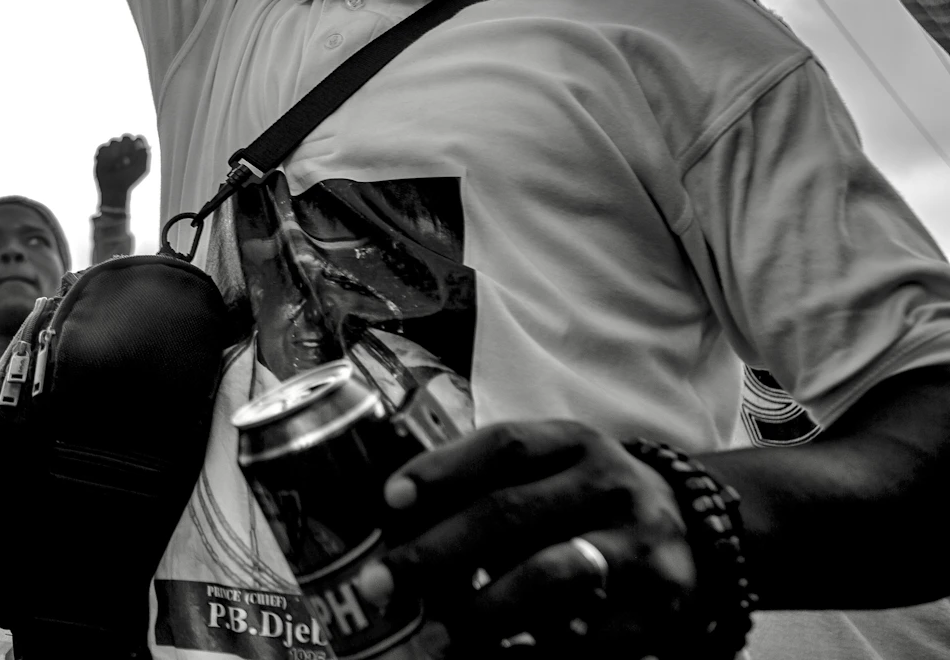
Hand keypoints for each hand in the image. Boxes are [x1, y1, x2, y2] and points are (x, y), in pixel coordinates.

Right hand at [94, 134, 149, 203]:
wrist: (114, 188)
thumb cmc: (129, 179)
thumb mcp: (141, 168)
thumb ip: (143, 154)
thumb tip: (139, 142)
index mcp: (136, 150)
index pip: (139, 139)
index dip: (137, 144)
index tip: (136, 153)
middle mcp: (125, 147)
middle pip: (126, 136)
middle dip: (126, 148)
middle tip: (126, 161)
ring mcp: (113, 149)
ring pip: (114, 141)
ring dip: (115, 155)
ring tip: (116, 166)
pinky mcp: (102, 152)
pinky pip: (103, 147)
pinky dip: (105, 157)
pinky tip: (107, 166)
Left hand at [363, 420, 694, 655]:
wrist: (697, 534)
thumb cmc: (586, 503)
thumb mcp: (551, 472)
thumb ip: (486, 485)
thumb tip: (396, 519)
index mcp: (573, 443)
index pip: (502, 446)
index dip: (442, 470)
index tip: (389, 500)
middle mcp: (610, 484)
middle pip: (511, 511)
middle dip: (436, 552)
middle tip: (384, 584)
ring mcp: (641, 545)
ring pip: (550, 574)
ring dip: (483, 612)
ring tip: (436, 639)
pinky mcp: (663, 606)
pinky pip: (593, 639)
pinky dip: (539, 655)